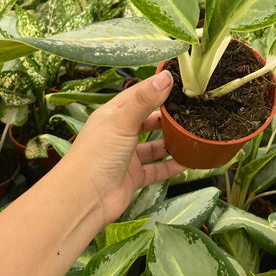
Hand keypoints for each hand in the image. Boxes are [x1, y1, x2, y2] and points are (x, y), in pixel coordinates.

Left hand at [62, 70, 185, 225]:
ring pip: (154, 145)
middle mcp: (119, 133)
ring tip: (191, 135)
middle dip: (167, 115)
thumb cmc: (97, 154)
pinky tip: (186, 161)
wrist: (84, 199)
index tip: (179, 81)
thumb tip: (166, 76)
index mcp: (113, 115)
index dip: (156, 86)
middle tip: (190, 108)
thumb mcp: (122, 122)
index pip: (138, 94)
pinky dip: (170, 166)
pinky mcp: (133, 177)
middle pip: (148, 120)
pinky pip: (156, 169)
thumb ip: (144, 100)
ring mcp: (127, 156)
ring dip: (171, 142)